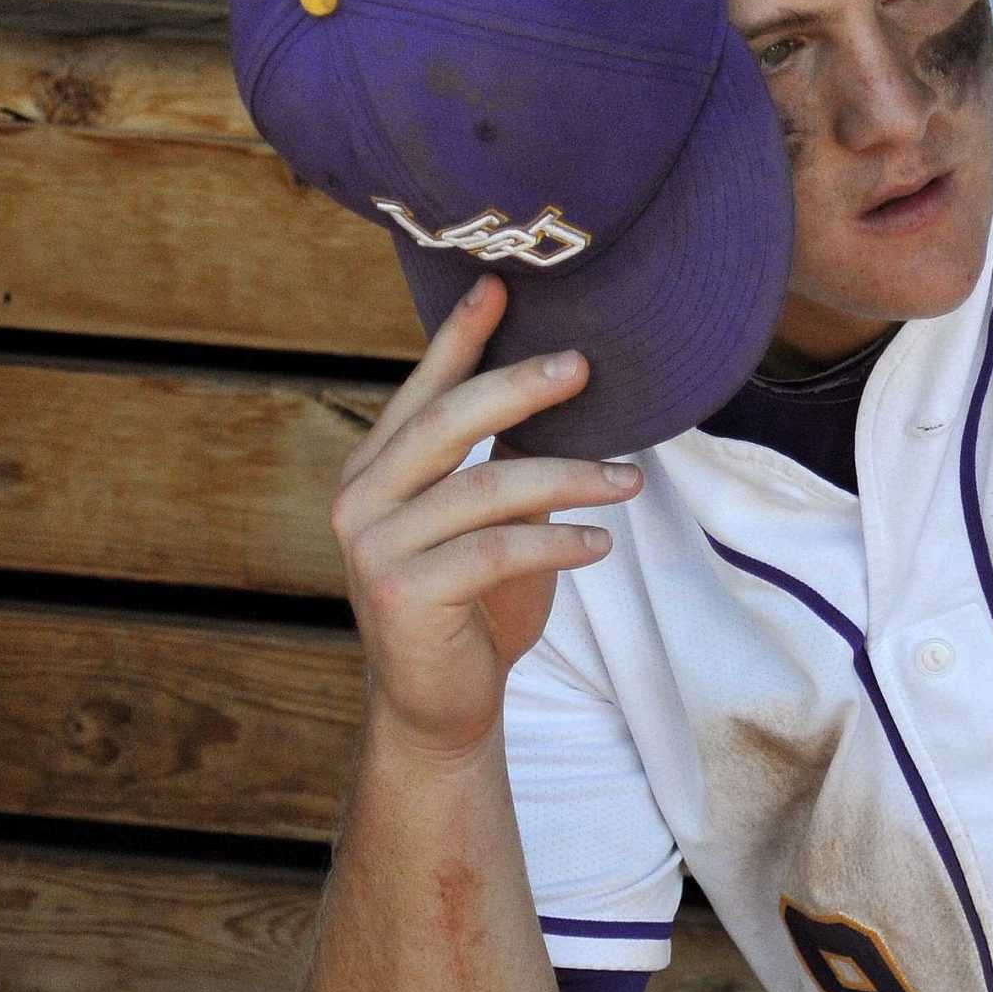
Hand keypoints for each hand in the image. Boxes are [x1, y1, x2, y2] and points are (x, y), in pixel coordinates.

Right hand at [331, 273, 638, 761]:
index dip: (458, 337)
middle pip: (445, 423)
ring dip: (566, 477)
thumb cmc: (473, 605)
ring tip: (630, 478)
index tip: (498, 286)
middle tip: (582, 364)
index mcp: (376, 470)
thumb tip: (565, 392)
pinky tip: (601, 541)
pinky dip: (555, 541)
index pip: (422, 392)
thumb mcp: (490, 523)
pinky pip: (492, 550)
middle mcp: (362, 499)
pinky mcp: (404, 594)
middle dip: (517, 387)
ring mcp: (375, 547)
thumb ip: (505, 463)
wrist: (439, 705)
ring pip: (481, 489)